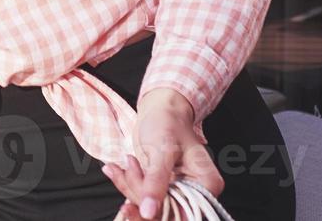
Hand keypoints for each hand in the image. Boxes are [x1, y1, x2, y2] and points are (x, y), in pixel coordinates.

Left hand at [103, 88, 221, 219]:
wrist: (159, 111)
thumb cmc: (168, 123)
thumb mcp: (162, 150)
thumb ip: (156, 181)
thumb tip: (148, 212)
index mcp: (206, 185)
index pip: (184, 214)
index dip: (159, 213)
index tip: (132, 205)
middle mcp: (194, 193)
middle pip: (164, 212)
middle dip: (138, 194)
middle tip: (126, 170)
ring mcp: (177, 193)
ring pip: (148, 206)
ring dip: (128, 187)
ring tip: (117, 167)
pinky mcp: (161, 190)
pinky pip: (141, 197)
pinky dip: (126, 184)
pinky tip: (115, 170)